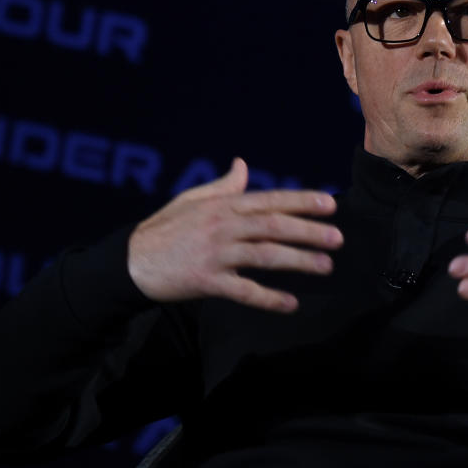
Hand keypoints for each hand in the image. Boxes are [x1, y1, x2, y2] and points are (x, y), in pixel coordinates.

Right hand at [127, 158, 342, 311]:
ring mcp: (215, 254)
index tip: (330, 205)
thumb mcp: (192, 199)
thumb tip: (242, 164)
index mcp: (223, 205)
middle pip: (272, 226)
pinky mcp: (206, 281)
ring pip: (264, 256)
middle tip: (338, 238)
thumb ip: (223, 185)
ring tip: (326, 266)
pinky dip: (268, 298)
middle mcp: (222, 226)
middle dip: (308, 231)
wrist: (130, 262)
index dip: (302, 201)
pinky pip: (243, 291)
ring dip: (298, 261)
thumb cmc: (165, 228)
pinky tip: (291, 303)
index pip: (270, 200)